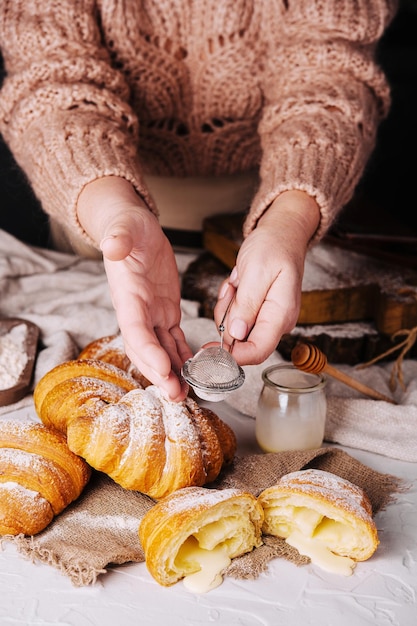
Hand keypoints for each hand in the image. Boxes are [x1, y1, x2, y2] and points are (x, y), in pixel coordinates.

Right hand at [77, 177, 192, 400]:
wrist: (134, 229)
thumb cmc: (128, 227)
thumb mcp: (124, 227)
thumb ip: (118, 237)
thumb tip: (111, 245)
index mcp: (127, 296)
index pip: (135, 330)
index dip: (148, 352)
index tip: (164, 370)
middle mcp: (137, 311)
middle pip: (146, 350)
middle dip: (160, 374)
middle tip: (177, 395)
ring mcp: (152, 314)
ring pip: (161, 350)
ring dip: (172, 373)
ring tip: (186, 393)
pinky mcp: (165, 311)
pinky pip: (173, 340)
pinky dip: (182, 357)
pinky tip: (193, 371)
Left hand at [213, 190, 319, 365]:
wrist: (281, 233)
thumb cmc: (274, 247)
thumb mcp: (257, 271)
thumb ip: (247, 304)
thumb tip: (236, 333)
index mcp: (281, 315)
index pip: (258, 351)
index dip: (233, 355)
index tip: (211, 347)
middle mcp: (276, 322)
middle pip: (241, 341)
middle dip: (226, 319)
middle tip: (231, 290)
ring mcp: (267, 318)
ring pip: (234, 329)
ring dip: (227, 307)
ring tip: (237, 282)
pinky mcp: (258, 312)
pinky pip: (234, 317)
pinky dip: (229, 302)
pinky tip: (238, 284)